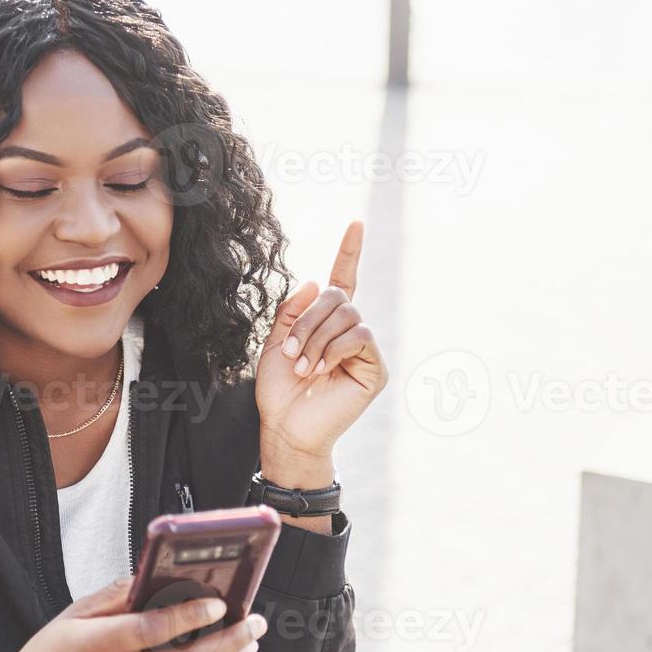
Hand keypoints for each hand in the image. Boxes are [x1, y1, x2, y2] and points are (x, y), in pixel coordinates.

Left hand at [256, 221, 388, 474]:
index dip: (350, 251)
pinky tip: (320, 370)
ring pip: (348, 316)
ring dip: (317, 339)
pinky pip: (360, 337)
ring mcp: (365, 350)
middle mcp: (350, 331)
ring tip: (303, 367)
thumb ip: (293, 310)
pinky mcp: (375, 369)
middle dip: (309, 321)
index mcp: (327, 323)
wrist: (286, 428)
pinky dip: (334, 350)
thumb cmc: (279, 391)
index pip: (344, 279)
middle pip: (338, 297)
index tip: (356, 223)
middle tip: (292, 352)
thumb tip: (319, 280)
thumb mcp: (276, 342)